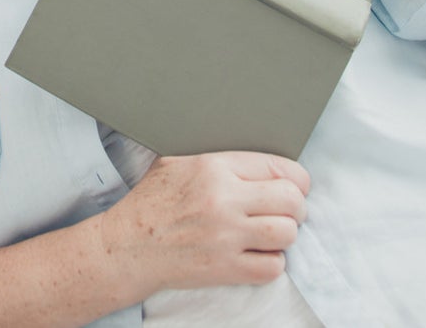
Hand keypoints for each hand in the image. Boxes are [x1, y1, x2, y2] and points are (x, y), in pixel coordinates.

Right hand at [99, 152, 308, 295]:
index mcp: (214, 167)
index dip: (296, 178)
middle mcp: (224, 200)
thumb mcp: (178, 161)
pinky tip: (259, 254)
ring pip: (287, 233)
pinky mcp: (225, 269)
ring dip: (286, 234)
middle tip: (288, 210)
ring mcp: (226, 236)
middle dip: (296, 206)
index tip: (296, 186)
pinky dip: (273, 262)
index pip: (279, 167)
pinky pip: (272, 267)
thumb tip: (254, 158)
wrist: (129, 245)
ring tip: (273, 232)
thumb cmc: (152, 201)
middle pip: (291, 200)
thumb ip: (217, 157)